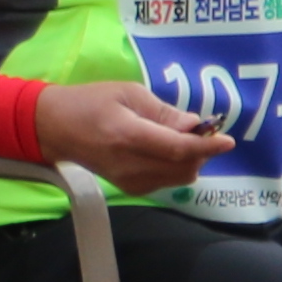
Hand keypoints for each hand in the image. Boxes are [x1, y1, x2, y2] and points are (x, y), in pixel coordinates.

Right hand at [31, 70, 235, 194]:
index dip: (207, 147)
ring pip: (179, 178)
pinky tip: (165, 151)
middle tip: (201, 132)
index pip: (178, 149)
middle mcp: (130, 164)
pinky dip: (176, 167)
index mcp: (128, 135)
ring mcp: (129, 181)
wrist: (54, 128)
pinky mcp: (129, 188)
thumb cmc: (90, 102)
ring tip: (180, 139)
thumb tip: (194, 126)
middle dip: (201, 152)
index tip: (227, 140)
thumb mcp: (128, 93)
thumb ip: (163, 112)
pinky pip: (166, 181)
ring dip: (190, 160)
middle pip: (184, 168)